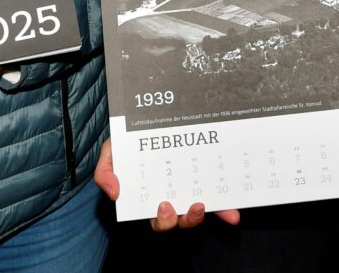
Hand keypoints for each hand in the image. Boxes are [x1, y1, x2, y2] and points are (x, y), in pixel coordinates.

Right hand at [93, 141, 239, 230]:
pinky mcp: (208, 183)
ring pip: (196, 213)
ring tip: (202, 206)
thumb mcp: (112, 151)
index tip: (164, 206)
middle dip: (181, 220)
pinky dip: (225, 210)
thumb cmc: (129, 140)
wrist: (150, 118)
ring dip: (200, 216)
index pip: (155, 216)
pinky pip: (218, 201)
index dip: (161, 219)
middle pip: (177, 220)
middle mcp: (172, 197)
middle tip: (181, 207)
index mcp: (150, 196)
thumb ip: (105, 171)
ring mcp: (191, 190)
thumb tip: (114, 192)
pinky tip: (233, 215)